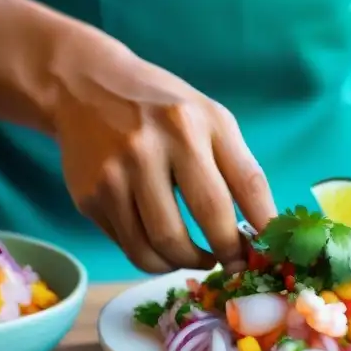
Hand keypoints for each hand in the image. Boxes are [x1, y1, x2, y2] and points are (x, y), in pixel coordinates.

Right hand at [52, 43, 276, 273]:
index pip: (246, 184)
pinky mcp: (90, 198)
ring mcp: (116, 175)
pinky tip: (162, 246)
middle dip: (228, 252)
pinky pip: (129, 247)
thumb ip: (238, 166)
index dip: (263, 225)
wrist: (82, 88)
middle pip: (206, 220)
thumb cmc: (161, 108)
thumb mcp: (208, 118)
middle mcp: (152, 148)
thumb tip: (263, 228)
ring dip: (186, 263)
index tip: (268, 250)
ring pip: (161, 248)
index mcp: (193, 124)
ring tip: (196, 257)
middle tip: (233, 261)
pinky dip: (153, 257)